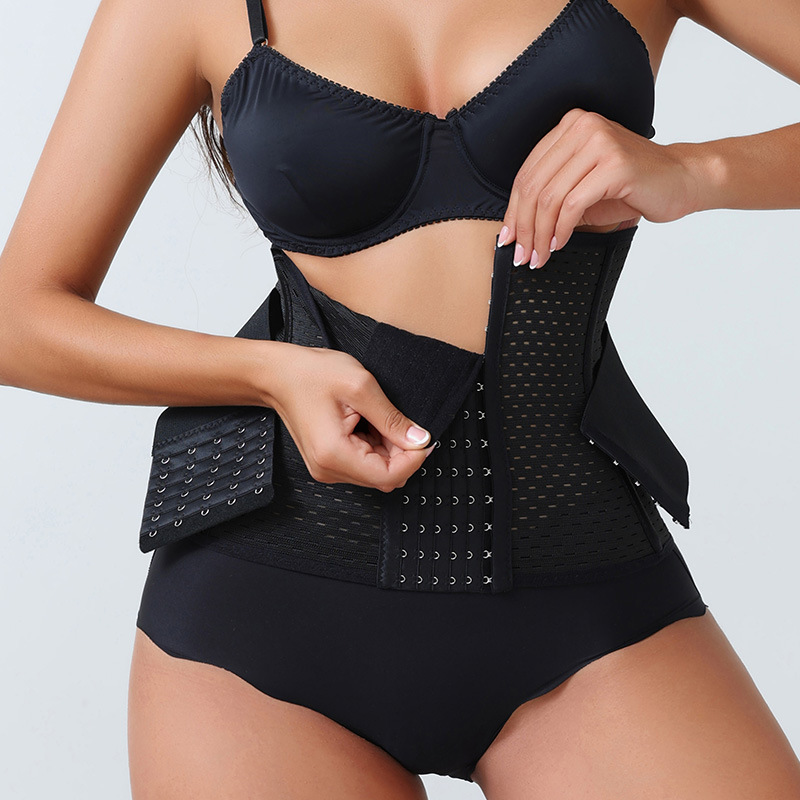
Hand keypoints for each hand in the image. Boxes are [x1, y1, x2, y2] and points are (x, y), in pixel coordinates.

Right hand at [267, 344, 434, 492]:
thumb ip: (392, 418)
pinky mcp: (329, 463)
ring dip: (389, 449)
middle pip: (384, 477)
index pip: (389, 476)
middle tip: (400, 421)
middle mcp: (328, 470)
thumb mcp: (360, 387)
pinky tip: (367, 423)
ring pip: (377, 472)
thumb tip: (421, 441)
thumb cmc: (312, 374)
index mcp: (334, 454)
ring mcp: (327, 469)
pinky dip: (376, 447)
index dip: (413, 460)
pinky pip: (364, 465)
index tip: (423, 437)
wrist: (278, 375)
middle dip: (402, 453)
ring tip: (376, 417)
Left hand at [497, 108, 702, 268]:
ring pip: (550, 197)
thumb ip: (552, 198)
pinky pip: (573, 204)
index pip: (527, 173)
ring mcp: (599, 142)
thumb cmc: (632, 187)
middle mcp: (582, 127)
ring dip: (540, 234)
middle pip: (534, 186)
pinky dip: (561, 230)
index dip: (512, 211)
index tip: (508, 239)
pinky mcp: (615, 164)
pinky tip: (559, 244)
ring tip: (539, 256)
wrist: (683, 179)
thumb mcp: (582, 188)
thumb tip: (517, 229)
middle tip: (522, 255)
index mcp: (570, 127)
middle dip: (523, 227)